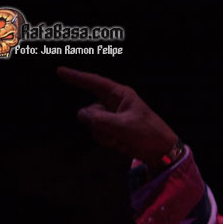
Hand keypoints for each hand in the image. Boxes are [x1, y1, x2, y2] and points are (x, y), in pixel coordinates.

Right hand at [57, 66, 177, 165]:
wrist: (162, 152)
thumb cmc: (149, 134)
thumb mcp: (124, 126)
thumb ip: (100, 120)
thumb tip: (81, 114)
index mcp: (121, 95)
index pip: (95, 83)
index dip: (76, 77)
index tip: (60, 71)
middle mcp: (115, 104)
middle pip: (90, 111)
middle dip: (99, 126)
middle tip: (117, 134)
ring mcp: (113, 118)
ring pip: (93, 125)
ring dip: (105, 136)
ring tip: (123, 140)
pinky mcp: (113, 130)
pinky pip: (100, 135)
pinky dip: (109, 142)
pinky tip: (123, 145)